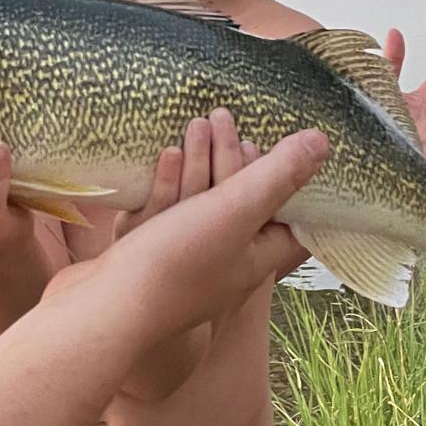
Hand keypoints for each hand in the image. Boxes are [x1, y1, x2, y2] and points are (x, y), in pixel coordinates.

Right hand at [47, 130, 326, 340]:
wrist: (104, 309)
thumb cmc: (176, 263)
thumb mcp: (236, 211)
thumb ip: (278, 175)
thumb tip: (322, 142)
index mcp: (256, 259)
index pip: (288, 218)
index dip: (290, 180)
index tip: (283, 142)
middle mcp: (226, 266)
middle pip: (241, 204)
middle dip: (235, 157)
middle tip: (225, 116)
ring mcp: (185, 265)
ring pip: (201, 205)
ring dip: (202, 161)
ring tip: (198, 120)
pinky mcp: (149, 259)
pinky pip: (167, 214)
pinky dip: (170, 181)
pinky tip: (165, 154)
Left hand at [114, 108, 257, 241]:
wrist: (131, 275)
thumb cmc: (178, 242)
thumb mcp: (213, 224)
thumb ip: (229, 189)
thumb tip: (247, 149)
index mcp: (231, 240)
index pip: (250, 204)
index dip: (251, 171)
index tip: (250, 144)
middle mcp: (205, 242)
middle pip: (223, 194)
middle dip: (225, 150)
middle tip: (222, 116)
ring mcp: (170, 239)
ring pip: (192, 195)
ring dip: (197, 155)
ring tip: (199, 123)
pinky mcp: (138, 233)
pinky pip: (156, 207)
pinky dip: (166, 178)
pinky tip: (172, 153)